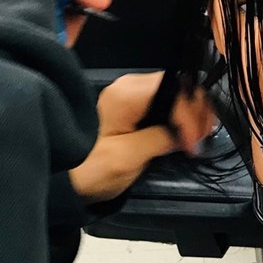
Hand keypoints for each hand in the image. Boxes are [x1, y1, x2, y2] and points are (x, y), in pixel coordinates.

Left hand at [69, 72, 216, 202]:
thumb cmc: (90, 168)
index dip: (191, 116)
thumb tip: (186, 133)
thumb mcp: (128, 157)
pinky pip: (162, 103)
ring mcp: (129, 94)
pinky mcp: (130, 106)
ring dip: (188, 114)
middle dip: (194, 112)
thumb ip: (161, 139)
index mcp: (128, 94)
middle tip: (203, 139)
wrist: (59, 177)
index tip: (195, 144)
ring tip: (197, 138)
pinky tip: (183, 133)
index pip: (176, 90)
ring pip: (173, 94)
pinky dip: (177, 116)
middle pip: (177, 87)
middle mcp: (130, 85)